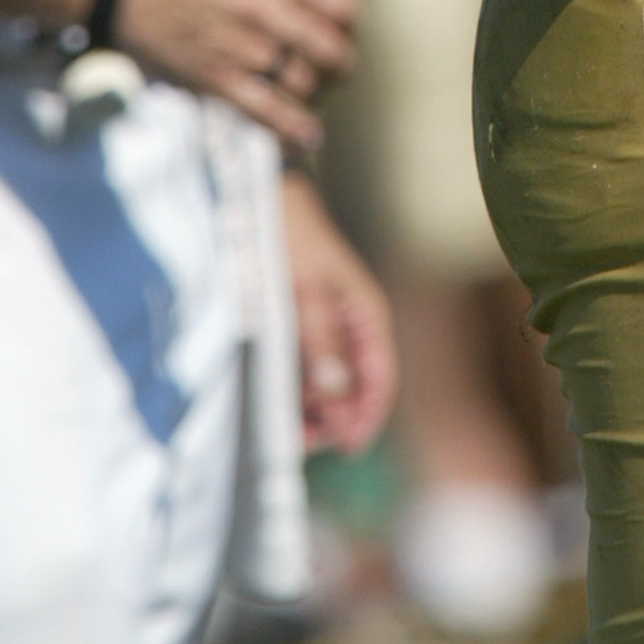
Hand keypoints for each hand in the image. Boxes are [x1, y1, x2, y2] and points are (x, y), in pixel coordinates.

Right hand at [112, 0, 358, 150]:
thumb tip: (326, 9)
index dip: (352, 23)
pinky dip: (293, 127)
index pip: (342, 4)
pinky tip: (309, 135)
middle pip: (331, 49)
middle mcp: (262, 8)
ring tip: (314, 93)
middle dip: (342, 65)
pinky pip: (266, 111)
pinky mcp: (215, 78)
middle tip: (339, 70)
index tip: (346, 31)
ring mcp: (239, 46)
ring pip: (304, 83)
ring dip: (316, 93)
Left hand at [281, 172, 397, 451]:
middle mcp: (349, 328)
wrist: (262, 196)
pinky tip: (274, 404)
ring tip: (283, 429)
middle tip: (300, 441)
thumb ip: (321, 342)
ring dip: (310, 411)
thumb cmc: (289, 235)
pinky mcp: (298, 329)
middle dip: (333, 420)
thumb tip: (337, 394)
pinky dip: (293, 393)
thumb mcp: (305, 290)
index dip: (366, 416)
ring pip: (327, 385)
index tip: (347, 447)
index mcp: (366, 315)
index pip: (381, 377)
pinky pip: (303, 372)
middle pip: (353, 389)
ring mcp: (324, 330)